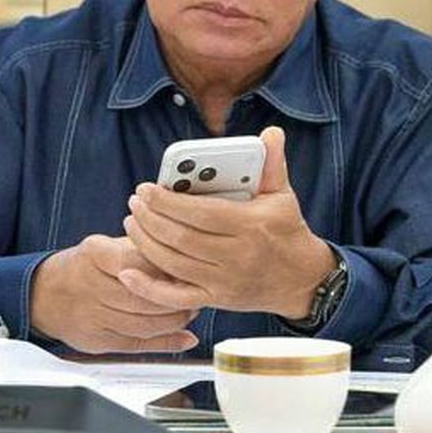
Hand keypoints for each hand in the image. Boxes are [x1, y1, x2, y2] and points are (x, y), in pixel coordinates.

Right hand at [29, 234, 198, 353]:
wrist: (43, 296)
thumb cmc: (85, 267)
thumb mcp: (107, 245)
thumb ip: (141, 250)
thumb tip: (183, 259)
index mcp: (94, 254)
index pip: (138, 263)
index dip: (166, 270)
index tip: (187, 269)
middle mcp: (90, 285)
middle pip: (142, 298)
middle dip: (175, 299)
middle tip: (196, 295)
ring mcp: (91, 316)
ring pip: (142, 324)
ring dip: (174, 321)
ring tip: (190, 311)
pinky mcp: (95, 341)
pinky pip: (135, 345)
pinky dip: (165, 343)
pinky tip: (184, 337)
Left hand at [121, 126, 336, 318]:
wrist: (303, 281)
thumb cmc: (287, 231)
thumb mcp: (283, 195)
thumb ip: (273, 163)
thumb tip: (271, 132)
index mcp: (252, 226)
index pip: (202, 213)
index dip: (169, 202)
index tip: (146, 188)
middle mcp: (237, 256)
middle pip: (182, 238)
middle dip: (151, 219)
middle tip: (134, 201)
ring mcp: (226, 281)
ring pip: (175, 264)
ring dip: (146, 243)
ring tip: (131, 222)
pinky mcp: (217, 300)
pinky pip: (177, 298)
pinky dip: (149, 288)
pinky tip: (128, 272)